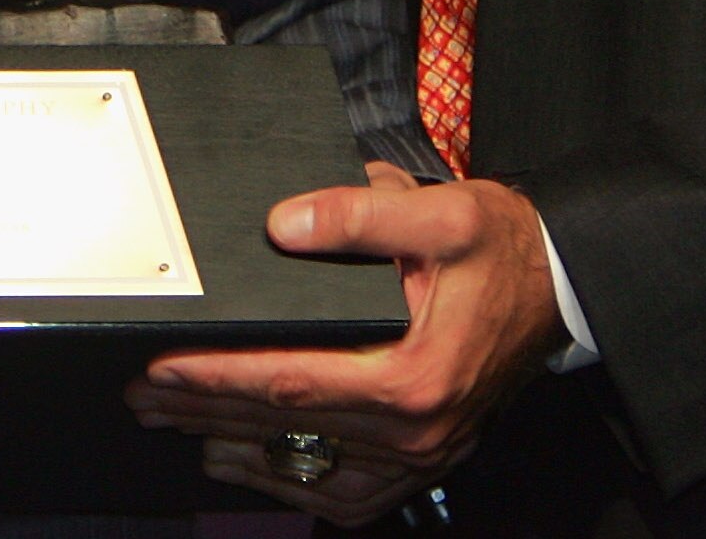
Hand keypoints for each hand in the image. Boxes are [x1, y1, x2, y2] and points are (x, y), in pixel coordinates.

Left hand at [127, 162, 566, 526]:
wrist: (563, 288)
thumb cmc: (503, 253)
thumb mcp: (441, 214)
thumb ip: (359, 215)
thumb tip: (284, 223)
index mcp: (414, 377)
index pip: (290, 382)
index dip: (217, 375)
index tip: (162, 366)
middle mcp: (415, 432)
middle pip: (285, 429)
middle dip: (202, 409)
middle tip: (142, 392)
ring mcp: (419, 456)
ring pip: (306, 464)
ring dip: (232, 444)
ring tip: (174, 420)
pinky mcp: (421, 461)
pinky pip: (341, 492)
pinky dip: (286, 478)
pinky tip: (244, 458)